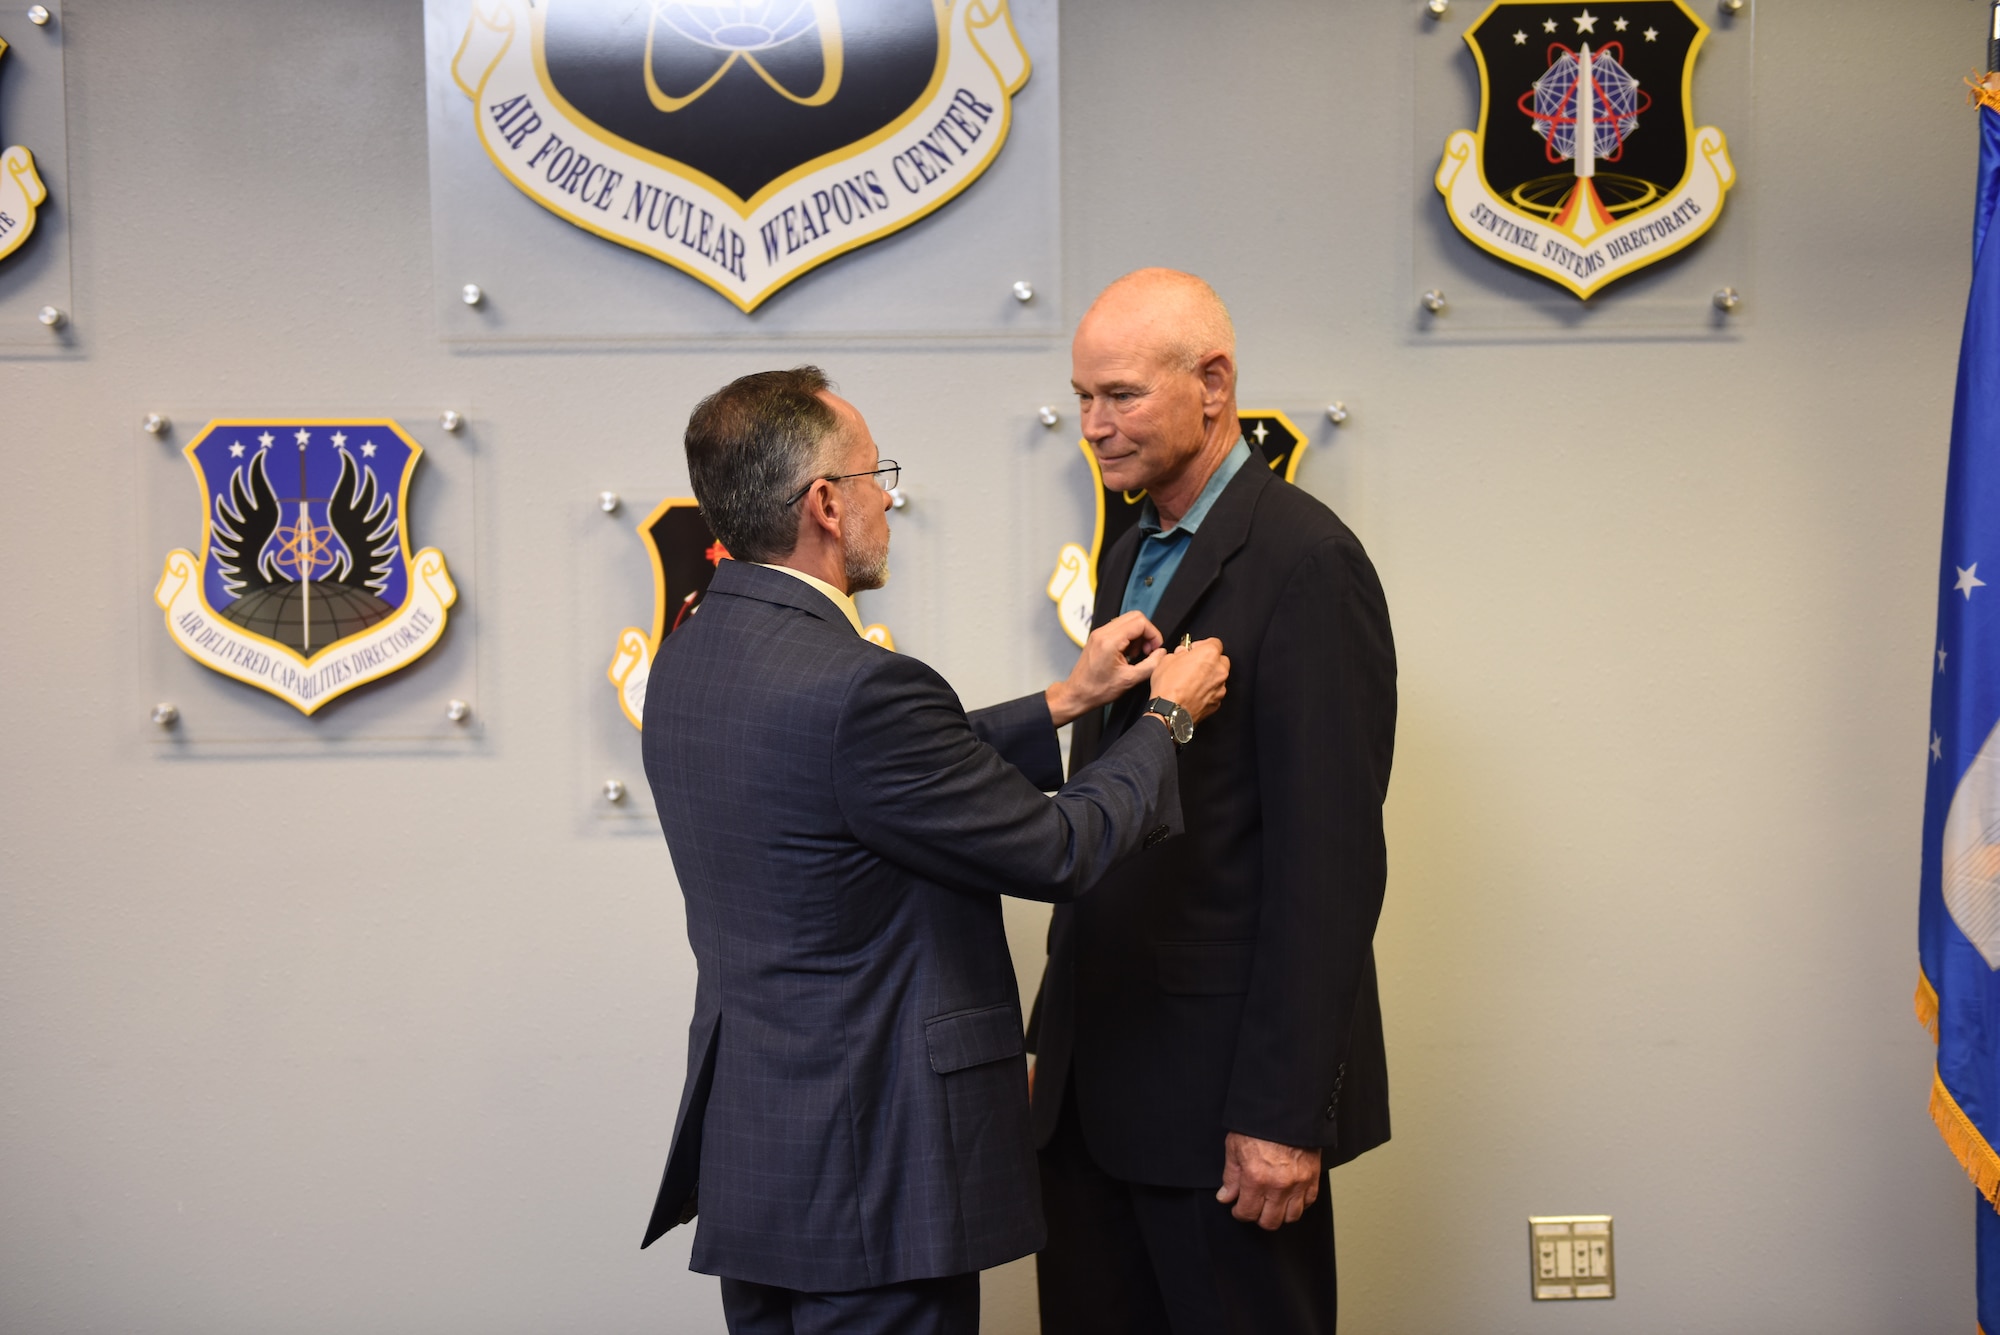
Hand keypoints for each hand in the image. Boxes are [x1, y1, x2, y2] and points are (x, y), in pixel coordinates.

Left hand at [1045, 611, 1165, 726]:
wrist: (1077, 694)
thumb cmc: (1098, 690)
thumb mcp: (1130, 680)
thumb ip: (1150, 665)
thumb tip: (1162, 653)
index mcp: (1110, 641)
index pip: (1140, 622)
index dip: (1153, 634)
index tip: (1155, 648)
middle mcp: (1103, 632)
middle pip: (1135, 617)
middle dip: (1147, 632)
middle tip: (1148, 650)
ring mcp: (1099, 633)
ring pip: (1127, 621)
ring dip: (1138, 634)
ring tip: (1137, 654)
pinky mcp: (1098, 637)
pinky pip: (1119, 627)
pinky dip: (1129, 636)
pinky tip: (1128, 653)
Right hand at [1149, 637, 1228, 724]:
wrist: (1170, 712)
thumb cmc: (1169, 687)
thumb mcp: (1167, 660)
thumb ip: (1180, 653)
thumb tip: (1182, 653)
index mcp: (1209, 654)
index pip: (1214, 642)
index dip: (1202, 645)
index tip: (1194, 650)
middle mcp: (1219, 670)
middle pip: (1220, 659)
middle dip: (1209, 661)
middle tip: (1194, 664)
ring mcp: (1220, 688)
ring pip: (1218, 677)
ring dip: (1208, 677)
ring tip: (1192, 681)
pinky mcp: (1217, 702)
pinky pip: (1215, 692)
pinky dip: (1207, 692)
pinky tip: (1193, 693)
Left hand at [1216, 1132, 1320, 1230]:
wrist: (1286, 1108)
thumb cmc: (1259, 1125)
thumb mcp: (1235, 1147)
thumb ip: (1230, 1176)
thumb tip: (1226, 1197)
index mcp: (1256, 1178)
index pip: (1247, 1213)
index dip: (1239, 1213)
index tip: (1238, 1208)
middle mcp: (1279, 1185)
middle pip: (1270, 1222)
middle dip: (1258, 1217)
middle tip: (1254, 1206)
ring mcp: (1299, 1183)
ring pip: (1291, 1217)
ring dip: (1280, 1213)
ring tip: (1272, 1203)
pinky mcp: (1313, 1177)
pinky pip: (1308, 1203)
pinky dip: (1298, 1203)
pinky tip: (1289, 1195)